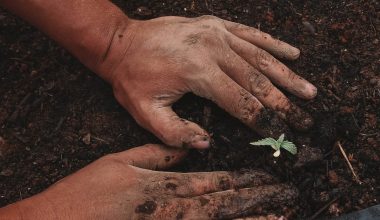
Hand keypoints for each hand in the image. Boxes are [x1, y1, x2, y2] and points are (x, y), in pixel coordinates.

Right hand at [2, 144, 297, 218]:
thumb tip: (190, 147)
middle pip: (224, 206)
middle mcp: (173, 210)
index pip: (213, 182)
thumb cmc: (88, 192)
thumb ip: (158, 154)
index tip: (269, 178)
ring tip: (281, 217)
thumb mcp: (121, 161)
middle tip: (289, 197)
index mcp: (164, 187)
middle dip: (259, 201)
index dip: (244, 181)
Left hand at [108, 16, 316, 148]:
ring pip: (261, 57)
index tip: (282, 134)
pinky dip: (274, 44)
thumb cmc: (133, 78)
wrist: (121, 42)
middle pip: (258, 81)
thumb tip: (207, 143)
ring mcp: (216, 33)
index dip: (264, 121)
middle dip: (283, 104)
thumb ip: (176, 133)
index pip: (241, 102)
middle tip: (305, 119)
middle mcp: (213, 49)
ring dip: (287, 76)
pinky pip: (251, 34)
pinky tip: (293, 53)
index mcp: (198, 72)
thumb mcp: (145, 112)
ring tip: (309, 91)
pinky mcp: (215, 24)